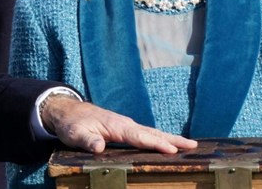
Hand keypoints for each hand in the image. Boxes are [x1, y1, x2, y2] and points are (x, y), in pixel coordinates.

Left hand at [42, 96, 197, 153]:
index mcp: (117, 126)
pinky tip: (167, 145)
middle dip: (173, 139)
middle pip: (152, 133)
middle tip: (193, 145)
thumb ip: (87, 140)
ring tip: (188, 145)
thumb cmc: (72, 123)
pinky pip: (145, 134)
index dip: (156, 144)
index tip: (173, 149)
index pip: (140, 136)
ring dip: (169, 139)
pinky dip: (159, 138)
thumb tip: (99, 147)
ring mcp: (126, 126)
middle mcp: (125, 124)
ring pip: (151, 132)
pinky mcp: (124, 129)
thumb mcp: (75, 134)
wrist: (67, 111)